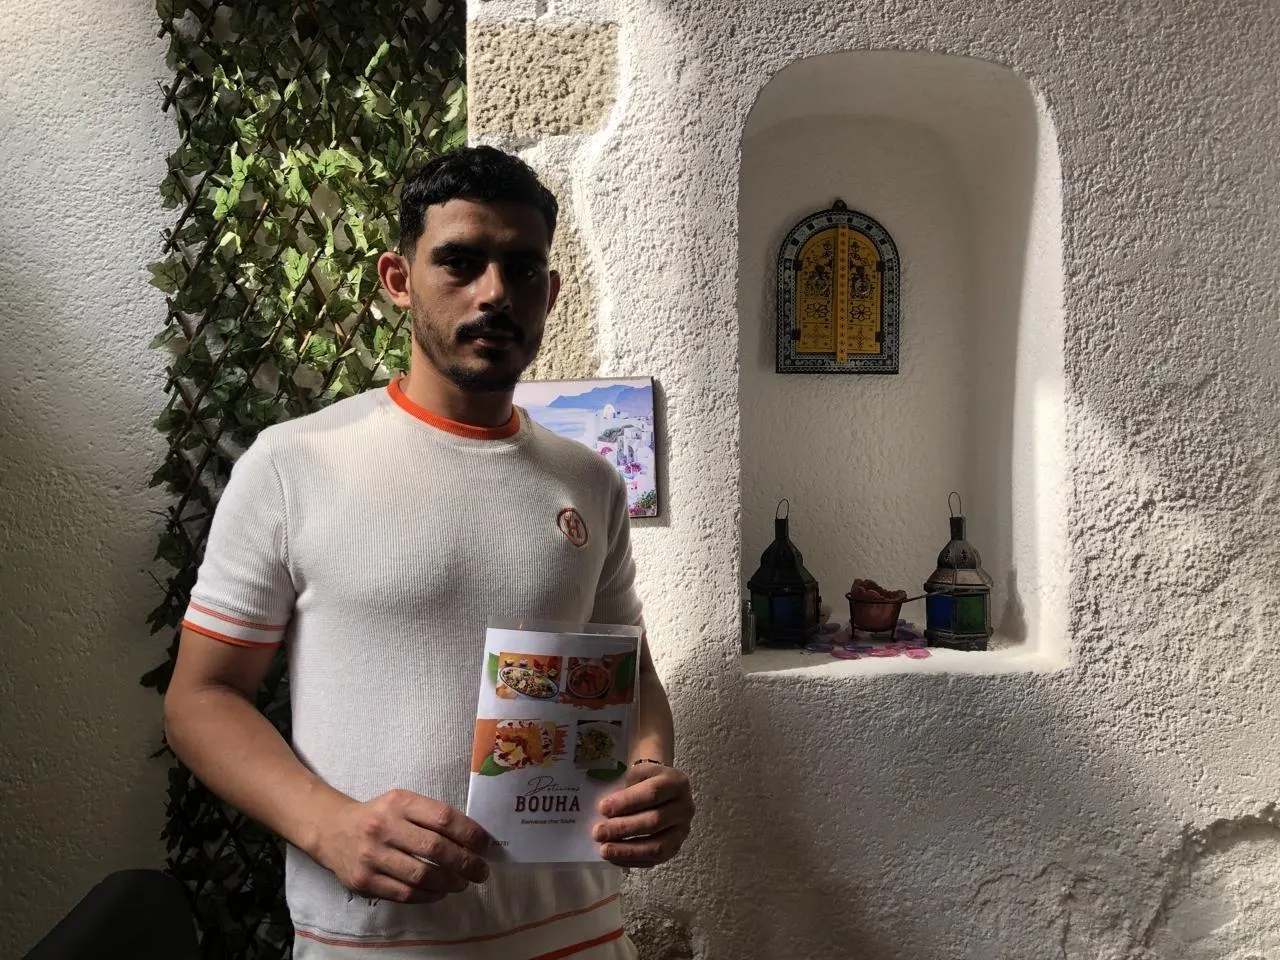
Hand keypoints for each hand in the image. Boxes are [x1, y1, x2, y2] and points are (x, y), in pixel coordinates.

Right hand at [316, 789, 490, 903]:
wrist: (333, 830)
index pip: (443, 818)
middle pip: (434, 848)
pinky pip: (404, 893)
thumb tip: (473, 838)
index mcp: (399, 803)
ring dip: (449, 882)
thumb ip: (431, 816)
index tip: (487, 845)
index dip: (470, 833)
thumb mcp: (402, 803)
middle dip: (465, 862)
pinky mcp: (364, 881)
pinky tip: (440, 892)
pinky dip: (428, 895)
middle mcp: (384, 827)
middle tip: (481, 871)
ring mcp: (372, 856)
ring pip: (421, 875)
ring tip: (463, 883)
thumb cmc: (379, 816)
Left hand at [593, 763, 693, 866]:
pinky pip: (655, 859)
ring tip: (604, 850)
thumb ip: (625, 786)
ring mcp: (682, 830)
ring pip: (657, 846)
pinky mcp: (676, 848)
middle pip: (654, 822)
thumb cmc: (645, 780)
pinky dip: (632, 860)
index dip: (627, 802)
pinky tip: (614, 858)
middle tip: (598, 832)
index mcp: (676, 783)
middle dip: (623, 828)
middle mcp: (685, 808)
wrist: (663, 788)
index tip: (602, 808)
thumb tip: (604, 811)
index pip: (652, 793)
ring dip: (628, 850)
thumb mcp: (637, 771)